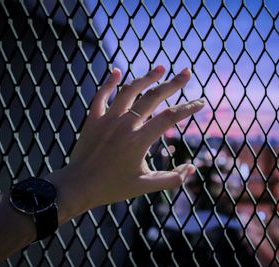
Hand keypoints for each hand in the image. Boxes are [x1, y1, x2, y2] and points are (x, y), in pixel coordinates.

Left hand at [54, 65, 204, 216]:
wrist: (77, 186)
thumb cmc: (112, 187)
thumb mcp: (145, 186)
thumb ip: (171, 178)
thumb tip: (192, 168)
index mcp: (139, 140)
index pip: (170, 117)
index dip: (188, 108)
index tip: (200, 102)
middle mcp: (125, 125)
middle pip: (153, 97)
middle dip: (173, 84)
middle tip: (186, 73)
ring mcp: (108, 119)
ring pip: (130, 91)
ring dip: (146, 77)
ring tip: (160, 67)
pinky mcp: (93, 119)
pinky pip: (101, 95)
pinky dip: (109, 82)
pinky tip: (117, 71)